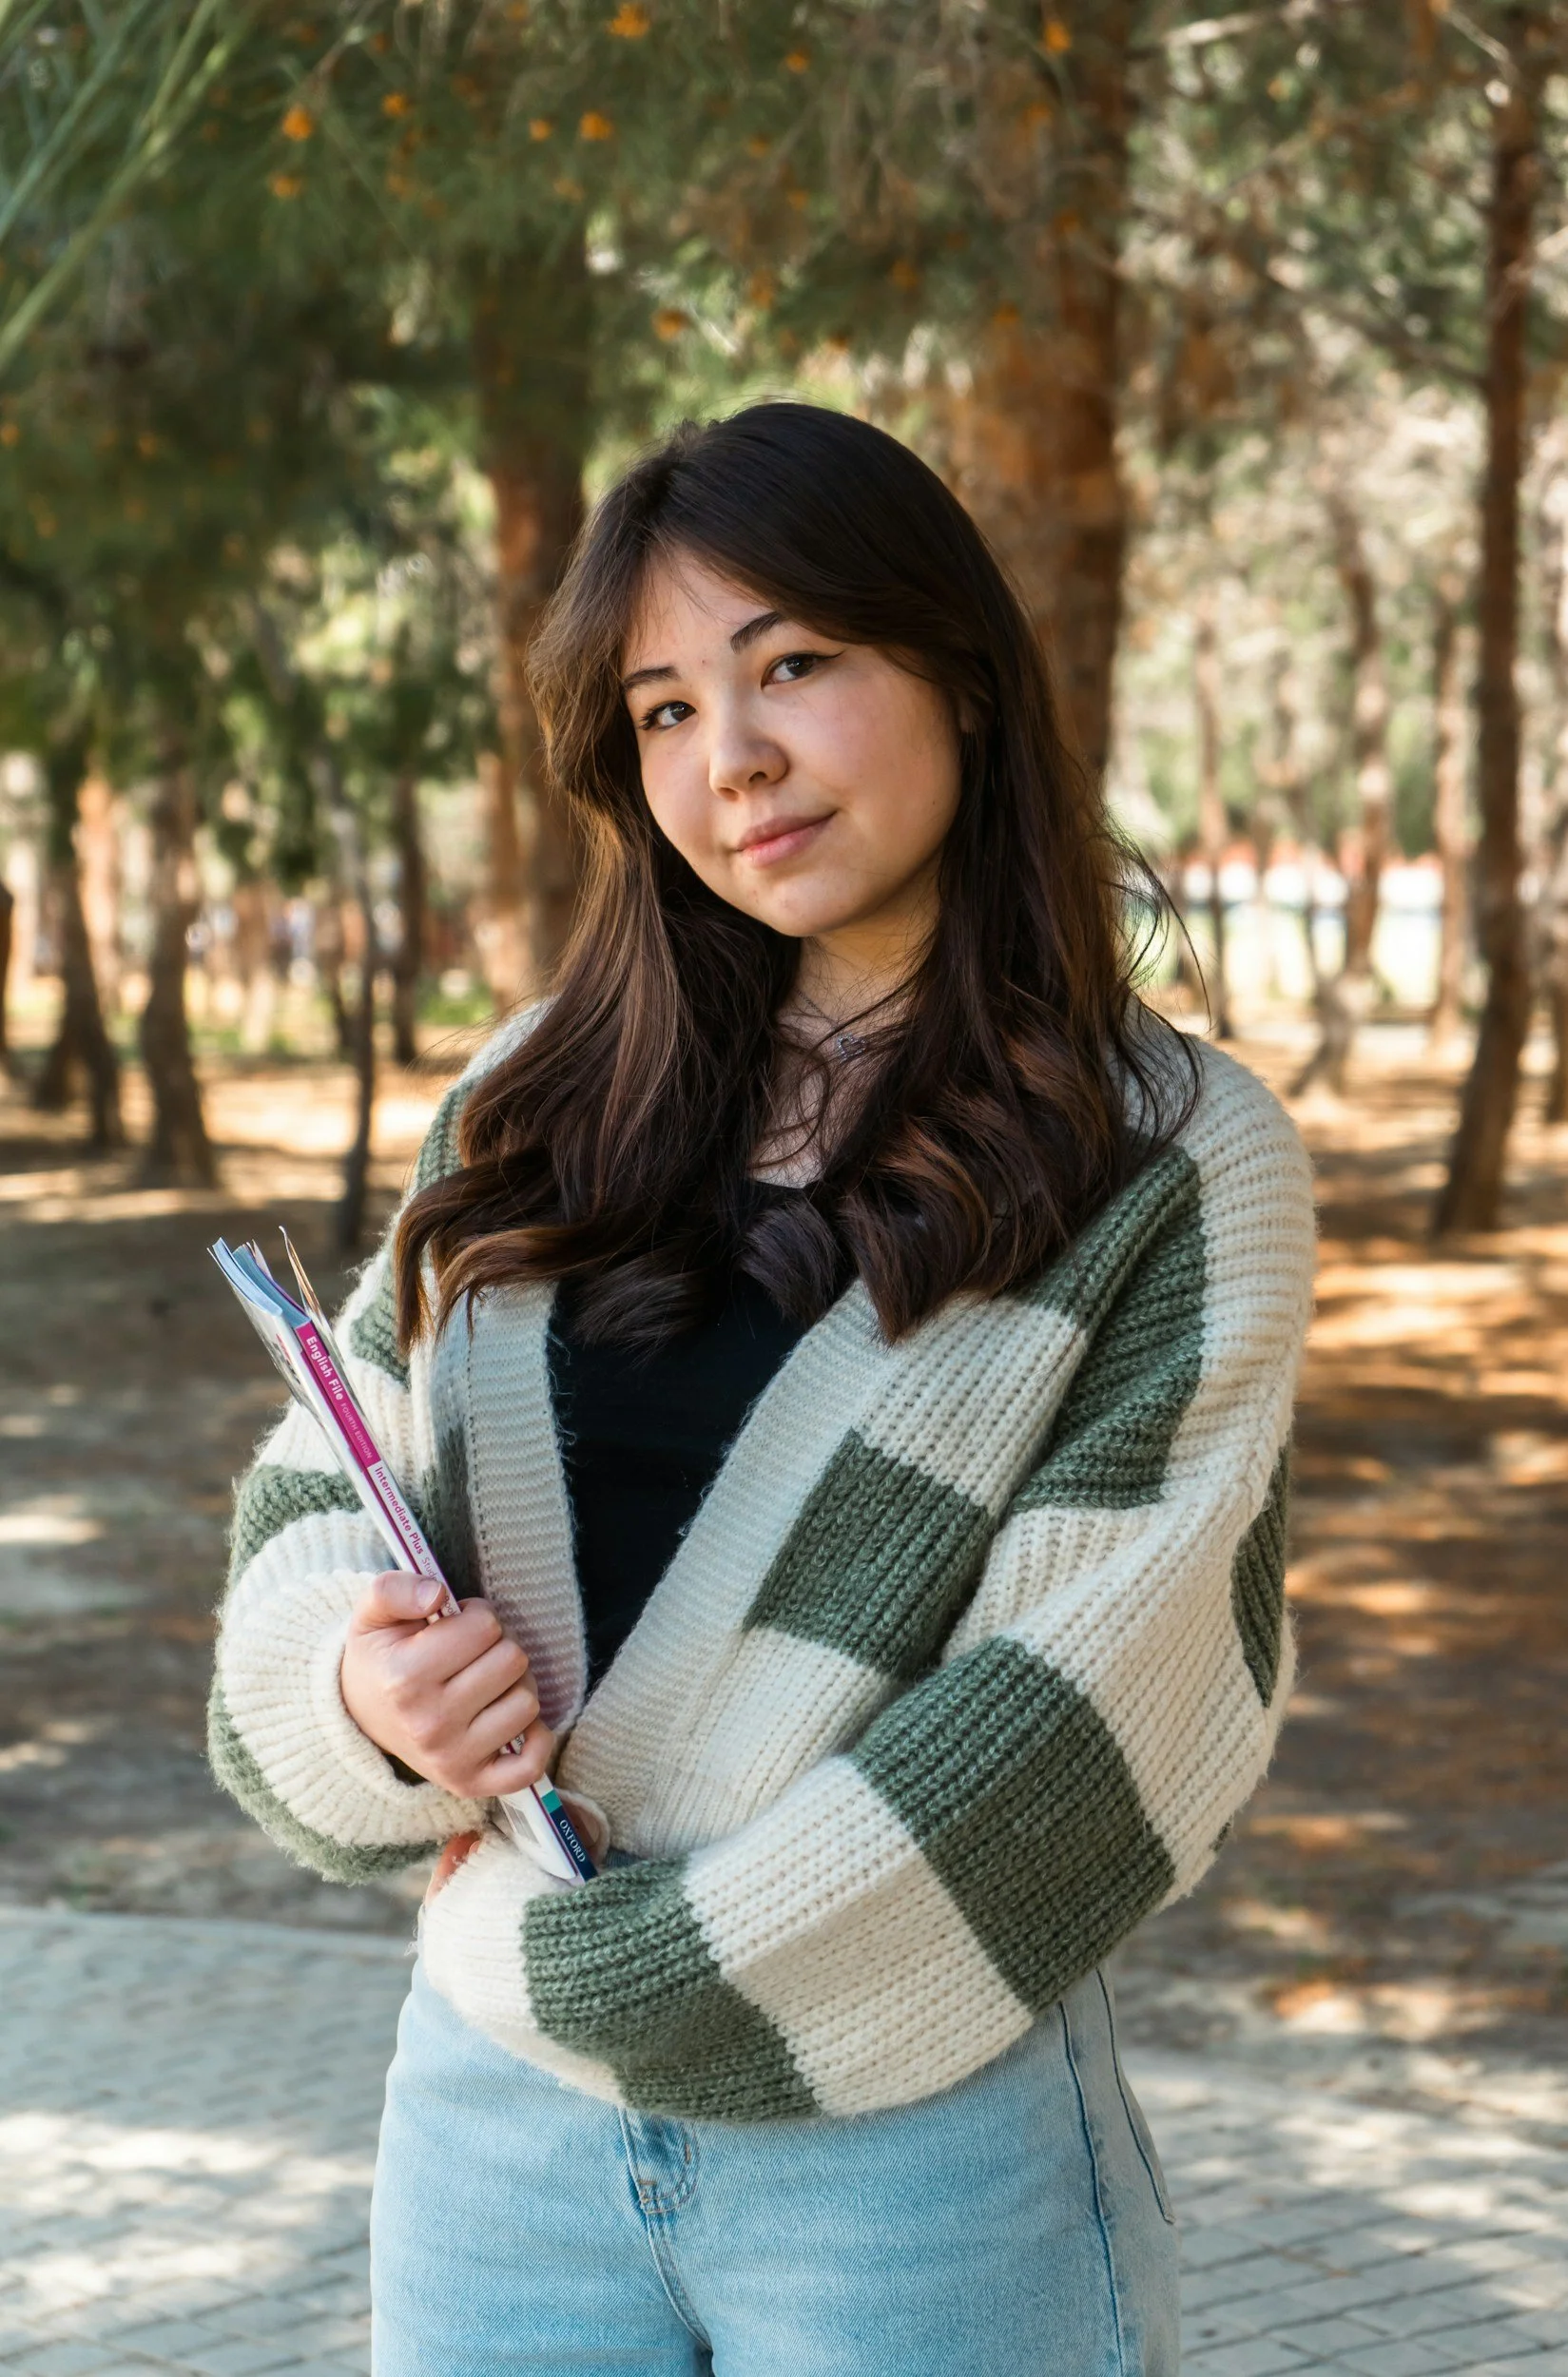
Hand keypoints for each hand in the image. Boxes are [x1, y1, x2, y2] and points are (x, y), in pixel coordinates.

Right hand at [340, 1572, 556, 1800]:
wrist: (360, 1715)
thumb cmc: (381, 1657)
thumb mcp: (373, 1613)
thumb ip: (395, 1588)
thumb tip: (436, 1594)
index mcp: (405, 1678)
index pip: (485, 1626)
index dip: (476, 1616)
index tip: (456, 1627)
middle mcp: (429, 1724)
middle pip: (513, 1660)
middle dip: (499, 1645)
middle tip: (473, 1653)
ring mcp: (452, 1759)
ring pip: (528, 1702)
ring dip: (514, 1685)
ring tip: (484, 1682)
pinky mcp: (471, 1783)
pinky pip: (531, 1764)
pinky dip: (535, 1738)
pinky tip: (508, 1717)